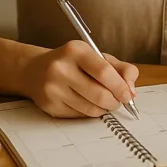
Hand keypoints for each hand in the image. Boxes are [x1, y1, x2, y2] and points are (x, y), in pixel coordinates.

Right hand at [20, 41, 137, 117]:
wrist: (35, 70)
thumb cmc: (72, 62)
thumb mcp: (96, 56)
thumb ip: (120, 69)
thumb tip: (132, 91)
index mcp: (75, 50)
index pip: (104, 71)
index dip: (120, 86)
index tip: (128, 95)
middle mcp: (61, 68)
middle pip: (99, 94)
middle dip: (115, 102)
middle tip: (118, 102)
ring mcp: (53, 88)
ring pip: (90, 108)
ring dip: (104, 109)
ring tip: (105, 102)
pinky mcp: (49, 105)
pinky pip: (79, 115)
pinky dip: (90, 113)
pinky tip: (88, 103)